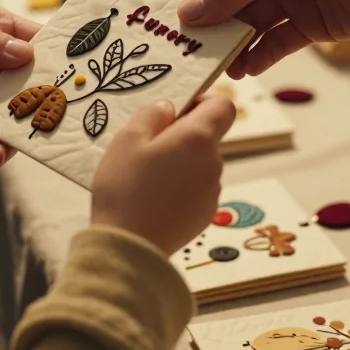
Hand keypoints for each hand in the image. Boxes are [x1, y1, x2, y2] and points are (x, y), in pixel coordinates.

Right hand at [91, 94, 235, 255]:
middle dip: (184, 135)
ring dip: (182, 162)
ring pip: (201, 163)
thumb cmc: (125, 187)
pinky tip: (156, 198)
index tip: (178, 111)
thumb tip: (169, 108)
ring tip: (148, 177)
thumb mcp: (127, 139)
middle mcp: (214, 163)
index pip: (224, 106)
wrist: (130, 247)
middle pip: (208, 137)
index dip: (204, 102)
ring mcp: (213, 192)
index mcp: (198, 139)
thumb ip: (151, 114)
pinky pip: (197, 188)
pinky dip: (182, 186)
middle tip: (149, 147)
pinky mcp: (206, 214)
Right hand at [173, 0, 349, 75]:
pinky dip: (260, 55)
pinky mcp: (313, 23)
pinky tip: (244, 69)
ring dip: (232, 42)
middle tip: (183, 46)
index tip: (163, 13)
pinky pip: (277, 42)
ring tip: (212, 64)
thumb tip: (189, 11)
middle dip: (208, 20)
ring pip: (251, 22)